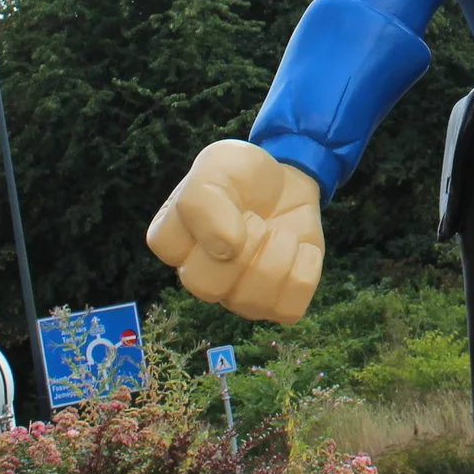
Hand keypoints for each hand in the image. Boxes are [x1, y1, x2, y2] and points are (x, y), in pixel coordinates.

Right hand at [146, 141, 324, 323]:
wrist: (289, 182)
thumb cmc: (243, 176)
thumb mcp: (217, 166)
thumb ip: (203, 202)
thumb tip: (225, 251)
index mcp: (176, 244)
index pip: (170, 248)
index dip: (208, 219)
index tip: (226, 196)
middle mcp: (201, 278)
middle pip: (208, 287)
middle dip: (244, 242)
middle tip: (258, 218)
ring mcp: (238, 296)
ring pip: (252, 301)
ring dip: (279, 253)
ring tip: (280, 231)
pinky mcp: (276, 302)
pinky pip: (289, 308)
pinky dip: (304, 268)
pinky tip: (298, 248)